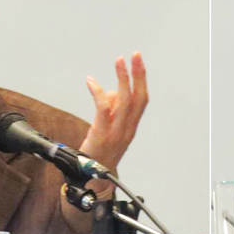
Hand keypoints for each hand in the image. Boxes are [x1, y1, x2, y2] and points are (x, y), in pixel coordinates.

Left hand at [80, 52, 147, 174]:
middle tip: (134, 56)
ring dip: (122, 79)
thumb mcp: (110, 131)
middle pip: (137, 97)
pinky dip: (98, 93)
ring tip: (119, 62)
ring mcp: (116, 132)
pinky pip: (103, 109)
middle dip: (138, 74)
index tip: (138, 62)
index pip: (141, 100)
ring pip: (124, 101)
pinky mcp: (102, 134)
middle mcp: (127, 129)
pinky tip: (91, 81)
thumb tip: (110, 92)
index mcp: (131, 127)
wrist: (93, 178)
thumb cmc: (100, 153)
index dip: (142, 80)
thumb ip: (112, 112)